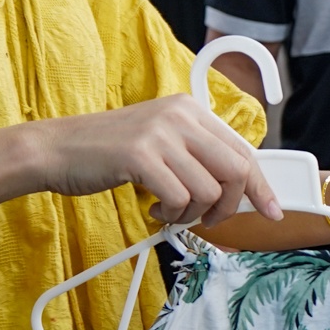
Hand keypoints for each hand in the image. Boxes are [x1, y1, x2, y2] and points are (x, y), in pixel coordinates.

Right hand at [33, 95, 278, 227]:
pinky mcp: (140, 157)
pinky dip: (172, 215)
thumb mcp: (161, 140)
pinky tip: (153, 209)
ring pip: (210, 190)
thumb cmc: (109, 153)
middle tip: (210, 221)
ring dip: (194, 214)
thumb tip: (240, 186)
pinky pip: (180, 200)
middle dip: (232, 206)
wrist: (55, 149)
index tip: (273, 210)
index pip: (243, 150)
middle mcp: (180, 115)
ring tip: (170, 212)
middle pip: (237, 170)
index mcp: (190, 109)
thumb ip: (197, 155)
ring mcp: (160, 134)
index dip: (261, 185)